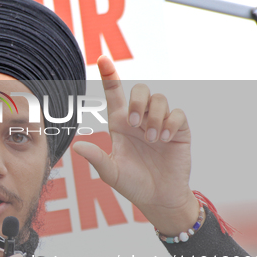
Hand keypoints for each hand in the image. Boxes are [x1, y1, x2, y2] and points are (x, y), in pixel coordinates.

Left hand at [73, 56, 198, 235]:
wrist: (159, 198)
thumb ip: (97, 158)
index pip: (114, 94)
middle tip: (134, 123)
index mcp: (120, 124)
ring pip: (159, 99)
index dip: (109, 75)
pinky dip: (171, 123)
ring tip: (153, 138)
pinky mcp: (179, 130)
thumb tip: (76, 146)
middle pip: (139, 89)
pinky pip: (178, 113)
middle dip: (137, 101)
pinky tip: (165, 139)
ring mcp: (160, 123)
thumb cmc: (133, 184)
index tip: (102, 58)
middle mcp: (139, 119)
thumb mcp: (111, 173)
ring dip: (154, 116)